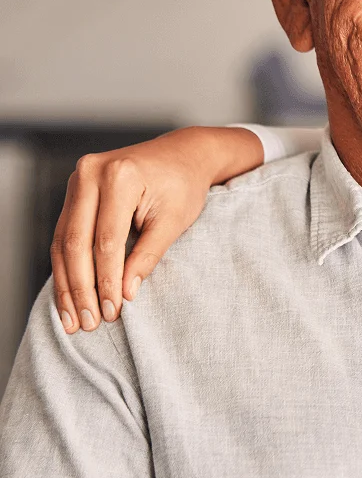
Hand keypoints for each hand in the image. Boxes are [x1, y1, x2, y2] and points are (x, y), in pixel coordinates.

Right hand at [50, 126, 262, 333]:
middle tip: (87, 323)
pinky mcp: (73, 190)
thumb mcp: (174, 220)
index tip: (113, 311)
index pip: (107, 240)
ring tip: (72, 318)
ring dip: (66, 283)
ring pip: (62, 241)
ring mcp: (77, 179)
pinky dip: (66, 266)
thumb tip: (126, 292)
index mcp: (119, 176)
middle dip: (81, 288)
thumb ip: (148, 255)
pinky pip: (63, 233)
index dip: (107, 280)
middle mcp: (90, 174)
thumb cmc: (184, 186)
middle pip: (76, 242)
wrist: (183, 154)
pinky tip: (67, 295)